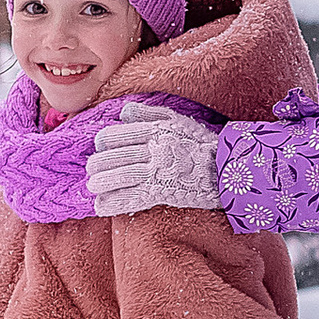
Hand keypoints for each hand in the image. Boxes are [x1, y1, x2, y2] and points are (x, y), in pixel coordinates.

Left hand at [88, 102, 220, 215]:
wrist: (226, 169)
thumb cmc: (202, 144)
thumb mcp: (178, 120)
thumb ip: (150, 113)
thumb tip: (124, 112)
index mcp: (154, 130)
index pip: (116, 135)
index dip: (104, 142)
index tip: (101, 147)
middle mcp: (152, 149)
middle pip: (112, 156)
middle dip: (97, 165)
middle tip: (92, 170)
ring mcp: (156, 171)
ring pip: (117, 177)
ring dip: (100, 183)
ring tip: (94, 187)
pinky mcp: (161, 192)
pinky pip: (130, 198)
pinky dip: (112, 203)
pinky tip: (101, 206)